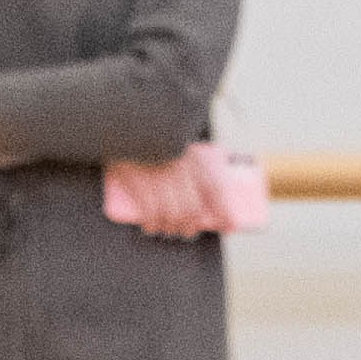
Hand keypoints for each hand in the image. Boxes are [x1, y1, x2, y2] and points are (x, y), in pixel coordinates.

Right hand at [104, 148, 219, 238]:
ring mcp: (159, 178)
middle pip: (192, 210)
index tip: (230, 226)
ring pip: (171, 216)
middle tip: (187, 232)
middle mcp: (179, 170)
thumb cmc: (156, 140)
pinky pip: (149, 213)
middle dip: (190, 227)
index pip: (215, 190)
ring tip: (167, 229)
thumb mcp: (180, 146)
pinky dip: (152, 225)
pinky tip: (151, 227)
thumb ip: (194, 165)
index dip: (224, 212)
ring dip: (170, 228)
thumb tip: (207, 193)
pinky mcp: (139, 183)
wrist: (130, 128)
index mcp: (193, 159)